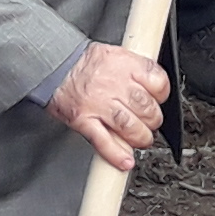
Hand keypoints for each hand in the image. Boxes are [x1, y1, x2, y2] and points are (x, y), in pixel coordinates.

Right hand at [49, 42, 169, 171]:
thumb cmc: (82, 63)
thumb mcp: (114, 54)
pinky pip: (103, 141)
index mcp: (124, 65)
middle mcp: (113, 84)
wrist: (53, 65)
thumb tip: (153, 88)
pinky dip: (116, 154)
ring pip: (130, 127)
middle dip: (152, 120)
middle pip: (147, 108)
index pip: (158, 82)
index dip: (161, 95)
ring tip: (138, 139)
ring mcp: (98, 104)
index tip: (157, 100)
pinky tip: (124, 161)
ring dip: (139, 138)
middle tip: (147, 123)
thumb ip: (135, 70)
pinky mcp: (83, 120)